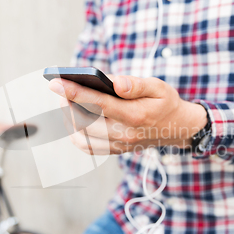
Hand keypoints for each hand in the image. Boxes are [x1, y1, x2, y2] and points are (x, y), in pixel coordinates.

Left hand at [48, 75, 207, 154]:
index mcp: (135, 115)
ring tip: (65, 101)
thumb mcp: (158, 87)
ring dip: (69, 118)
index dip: (75, 93)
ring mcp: (120, 145)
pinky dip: (76, 134)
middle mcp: (125, 134)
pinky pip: (89, 147)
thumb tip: (115, 83)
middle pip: (86, 121)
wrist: (178, 128)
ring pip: (84, 135)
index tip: (55, 83)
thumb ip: (136, 85)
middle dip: (67, 104)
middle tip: (59, 88)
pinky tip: (73, 120)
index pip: (99, 104)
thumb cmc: (165, 102)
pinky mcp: (116, 150)